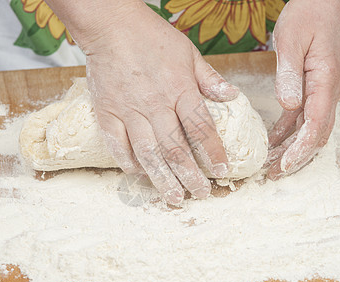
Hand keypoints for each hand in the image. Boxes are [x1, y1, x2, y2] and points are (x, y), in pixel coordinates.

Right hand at [44, 0, 239, 204]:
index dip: (213, 152)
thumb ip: (210, 78)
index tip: (221, 170)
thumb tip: (232, 96)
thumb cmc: (152, 37)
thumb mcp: (189, 52)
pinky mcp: (106, 112)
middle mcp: (155, 103)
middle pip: (175, 148)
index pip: (201, 127)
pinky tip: (139, 175)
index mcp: (179, 88)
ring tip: (174, 198)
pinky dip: (128, 163)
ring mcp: (128, 110)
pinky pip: (117, 145)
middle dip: (190, 175)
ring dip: (162, 179)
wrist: (111, 26)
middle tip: (201, 194)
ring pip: (148, 153)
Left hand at [266, 0, 339, 179]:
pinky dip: (288, 132)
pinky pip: (301, 117)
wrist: (319, 6)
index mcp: (324, 81)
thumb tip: (288, 104)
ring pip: (310, 129)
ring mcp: (320, 92)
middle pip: (316, 134)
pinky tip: (272, 141)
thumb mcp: (291, 40)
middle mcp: (327, 91)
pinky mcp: (311, 89)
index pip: (316, 123)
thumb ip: (289, 73)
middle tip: (274, 174)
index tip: (284, 165)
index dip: (301, 148)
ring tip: (271, 165)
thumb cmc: (307, 17)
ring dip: (293, 148)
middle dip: (297, 157)